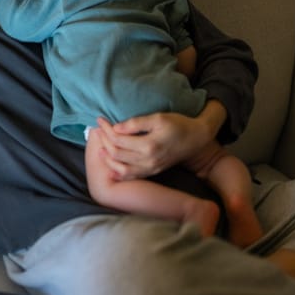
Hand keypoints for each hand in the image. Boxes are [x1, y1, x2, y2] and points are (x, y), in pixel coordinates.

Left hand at [89, 101, 225, 179]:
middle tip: (97, 130)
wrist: (196, 139)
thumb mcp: (158, 118)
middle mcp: (148, 161)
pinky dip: (118, 171)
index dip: (106, 129)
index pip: (118, 140)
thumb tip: (116, 128)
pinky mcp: (152, 172)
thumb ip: (136, 124)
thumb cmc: (178, 125)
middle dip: (103, 141)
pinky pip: (131, 176)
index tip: (100, 119)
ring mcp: (150, 169)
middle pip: (116, 153)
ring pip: (120, 168)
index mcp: (149, 146)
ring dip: (107, 157)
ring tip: (100, 146)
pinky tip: (110, 165)